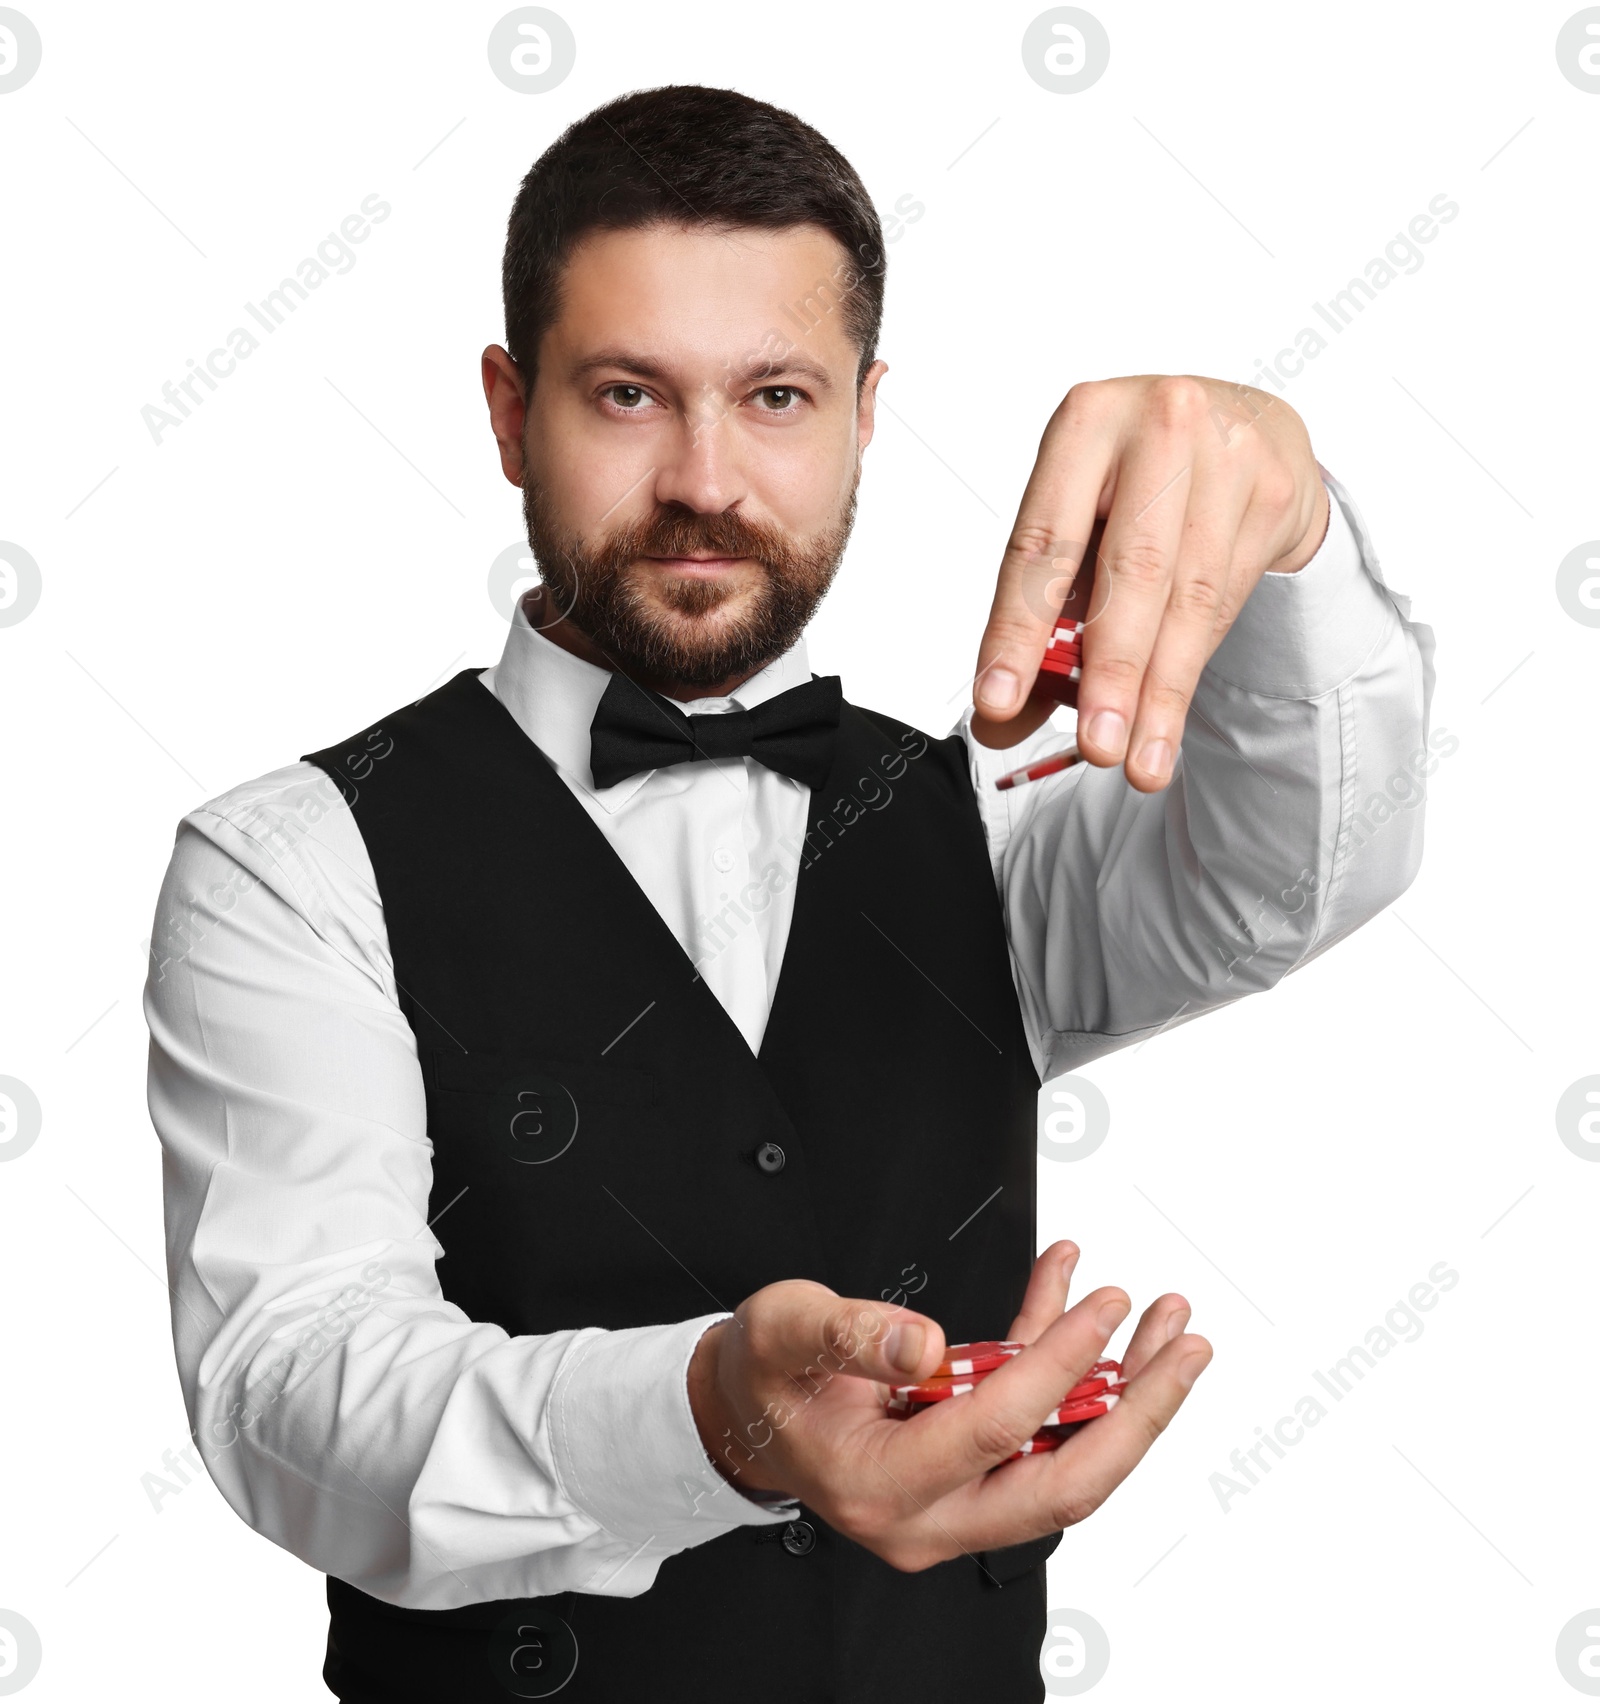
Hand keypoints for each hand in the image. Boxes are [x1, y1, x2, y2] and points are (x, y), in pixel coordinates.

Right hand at [685, 1240, 1210, 1570]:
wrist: (745, 1414)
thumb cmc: (763, 1377)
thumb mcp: (785, 1331)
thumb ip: (850, 1332)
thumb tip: (927, 1341)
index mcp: (879, 1484)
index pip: (995, 1431)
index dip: (1057, 1366)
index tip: (1101, 1310)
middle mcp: (929, 1514)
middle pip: (1064, 1481)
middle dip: (1138, 1414)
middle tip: (1185, 1347)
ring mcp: (955, 1504)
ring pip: (1065, 1462)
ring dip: (1124, 1396)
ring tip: (1166, 1330)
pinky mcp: (969, 1478)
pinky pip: (1036, 1430)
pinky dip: (1063, 1367)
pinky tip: (1074, 1300)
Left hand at [969, 375, 1330, 786]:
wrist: (1245, 429)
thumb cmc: (1141, 484)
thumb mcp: (1080, 529)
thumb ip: (1041, 620)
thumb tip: (1001, 721)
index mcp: (1084, 424)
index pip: (1042, 544)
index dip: (1017, 630)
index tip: (999, 701)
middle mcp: (1158, 425)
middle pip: (1130, 571)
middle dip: (1109, 673)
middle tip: (1095, 749)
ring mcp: (1228, 453)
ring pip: (1188, 597)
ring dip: (1160, 694)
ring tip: (1138, 762)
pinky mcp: (1274, 491)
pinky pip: (1226, 600)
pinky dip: (1191, 668)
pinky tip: (1167, 718)